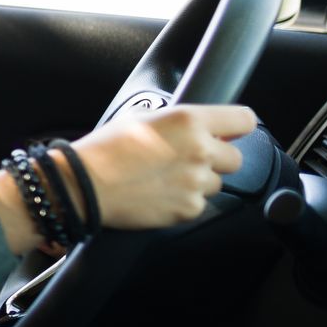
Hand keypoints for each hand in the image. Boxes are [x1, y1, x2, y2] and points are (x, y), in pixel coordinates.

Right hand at [0, 104, 256, 254]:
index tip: (229, 132)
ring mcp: (196, 183)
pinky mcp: (188, 209)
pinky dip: (182, 201)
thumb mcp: (140, 117)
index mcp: (189, 121)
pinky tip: (158, 194)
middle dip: (216, 158)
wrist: (82, 186)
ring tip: (164, 178)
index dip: (236, 127)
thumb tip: (198, 127)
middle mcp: (200, 151)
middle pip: (236, 158)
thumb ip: (176, 120)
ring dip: (197, 181)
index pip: (244, 120)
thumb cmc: (104, 149)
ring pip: (215, 182)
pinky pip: (198, 204)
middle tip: (187, 158)